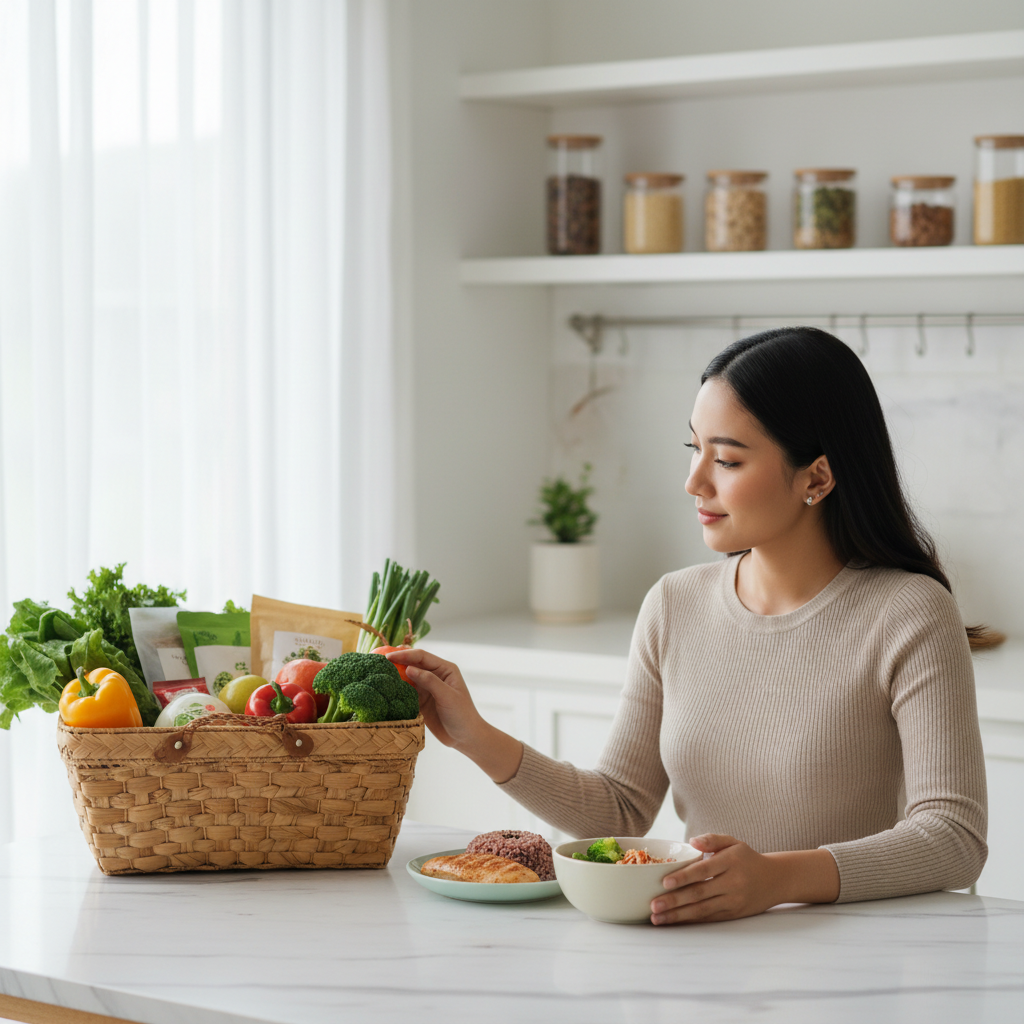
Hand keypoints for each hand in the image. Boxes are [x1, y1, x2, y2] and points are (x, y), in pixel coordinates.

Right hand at [385, 648, 523, 781]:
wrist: (465, 738)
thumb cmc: (462, 715)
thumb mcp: (447, 696)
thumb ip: (429, 681)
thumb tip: (410, 668)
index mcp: (444, 669)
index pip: (422, 656)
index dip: (404, 655)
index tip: (388, 657)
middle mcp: (435, 675)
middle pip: (412, 664)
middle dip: (396, 662)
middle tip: (377, 662)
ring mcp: (427, 688)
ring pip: (407, 678)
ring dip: (394, 676)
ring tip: (377, 675)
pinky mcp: (420, 701)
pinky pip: (406, 692)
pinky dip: (396, 690)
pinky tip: (384, 690)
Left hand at [650, 834, 781, 924]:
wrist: (775, 880)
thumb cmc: (747, 858)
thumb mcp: (732, 842)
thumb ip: (711, 839)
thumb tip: (691, 841)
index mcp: (730, 862)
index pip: (703, 870)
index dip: (683, 877)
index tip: (664, 882)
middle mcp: (733, 883)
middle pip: (700, 893)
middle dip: (674, 901)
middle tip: (653, 906)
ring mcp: (734, 901)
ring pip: (702, 910)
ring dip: (678, 915)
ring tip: (658, 918)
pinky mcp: (734, 914)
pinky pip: (709, 918)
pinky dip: (691, 921)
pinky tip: (674, 922)